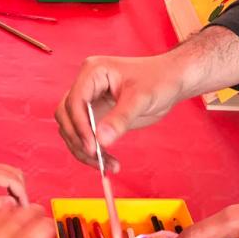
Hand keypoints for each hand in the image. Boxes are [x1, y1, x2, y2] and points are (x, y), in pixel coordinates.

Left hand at [0, 160, 29, 214]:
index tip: (23, 208)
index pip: (13, 180)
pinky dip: (14, 185)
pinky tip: (12, 197)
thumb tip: (13, 202)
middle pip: (16, 174)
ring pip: (15, 173)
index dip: (22, 194)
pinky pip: (9, 174)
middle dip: (22, 191)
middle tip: (21, 207)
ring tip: (17, 204)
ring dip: (19, 187)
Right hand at [53, 53, 187, 172]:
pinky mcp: (96, 116)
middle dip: (79, 140)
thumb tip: (101, 139)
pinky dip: (93, 152)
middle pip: (67, 117)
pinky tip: (109, 162)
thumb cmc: (159, 79)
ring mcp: (90, 101)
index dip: (80, 126)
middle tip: (97, 157)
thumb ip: (120, 118)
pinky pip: (85, 137)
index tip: (93, 146)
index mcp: (93, 72)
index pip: (74, 101)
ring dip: (84, 150)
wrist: (171, 81)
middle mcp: (86, 86)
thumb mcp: (141, 98)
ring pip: (72, 130)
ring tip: (108, 164)